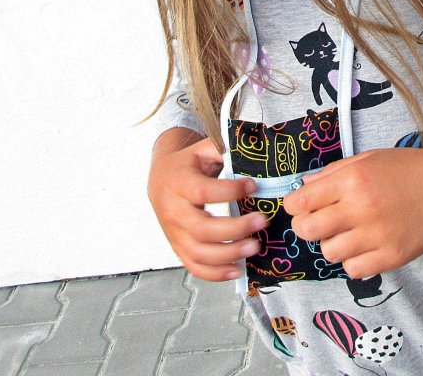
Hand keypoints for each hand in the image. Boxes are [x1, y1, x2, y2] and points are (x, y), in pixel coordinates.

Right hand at [147, 136, 268, 281]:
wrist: (160, 180)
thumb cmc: (188, 164)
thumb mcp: (202, 150)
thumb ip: (224, 150)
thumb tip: (254, 150)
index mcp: (179, 183)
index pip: (203, 192)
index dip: (229, 191)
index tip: (253, 186)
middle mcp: (173, 211)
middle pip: (201, 228)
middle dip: (234, 228)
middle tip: (261, 221)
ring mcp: (174, 233)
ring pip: (198, 252)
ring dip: (229, 253)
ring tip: (255, 246)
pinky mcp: (179, 248)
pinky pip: (195, 266)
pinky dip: (216, 273)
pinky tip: (238, 268)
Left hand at [281, 147, 422, 278]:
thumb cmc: (408, 168)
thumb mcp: (368, 159)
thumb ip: (333, 172)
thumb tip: (304, 186)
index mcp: (351, 180)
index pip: (300, 201)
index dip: (294, 206)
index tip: (300, 207)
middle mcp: (360, 208)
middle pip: (307, 230)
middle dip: (306, 227)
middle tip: (319, 222)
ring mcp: (376, 235)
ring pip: (329, 253)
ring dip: (333, 244)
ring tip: (349, 233)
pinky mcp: (391, 257)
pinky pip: (354, 270)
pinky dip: (354, 261)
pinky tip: (364, 247)